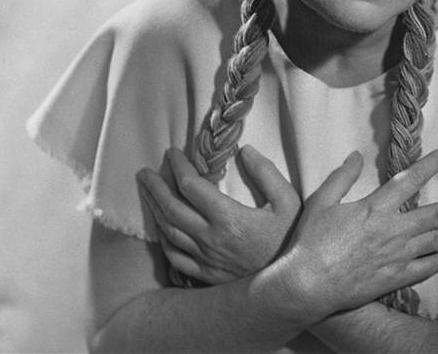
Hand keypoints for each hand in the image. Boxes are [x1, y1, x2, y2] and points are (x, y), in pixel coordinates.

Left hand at [137, 145, 300, 284]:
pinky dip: (163, 239)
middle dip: (155, 187)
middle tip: (144, 172)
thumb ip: (266, 173)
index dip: (178, 166)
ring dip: (154, 209)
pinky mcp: (206, 275)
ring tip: (147, 193)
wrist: (291, 286)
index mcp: (228, 218)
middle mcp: (210, 238)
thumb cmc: (292, 241)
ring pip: (169, 232)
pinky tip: (162, 228)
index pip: (191, 186)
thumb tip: (245, 151)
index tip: (172, 153)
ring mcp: (205, 259)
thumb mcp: (288, 201)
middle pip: (171, 208)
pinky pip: (175, 257)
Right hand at [278, 145, 437, 316]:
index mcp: (375, 207)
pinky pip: (428, 267)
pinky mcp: (396, 278)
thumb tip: (356, 155)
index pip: (410, 179)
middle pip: (437, 214)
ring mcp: (397, 256)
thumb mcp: (321, 201)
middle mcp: (393, 230)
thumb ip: (342, 177)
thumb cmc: (310, 242)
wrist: (307, 285)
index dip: (433, 163)